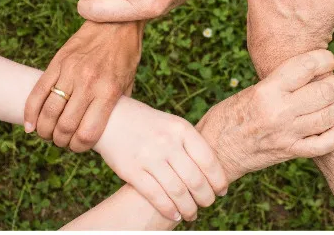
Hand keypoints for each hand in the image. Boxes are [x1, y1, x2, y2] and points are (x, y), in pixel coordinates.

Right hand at [24, 20, 141, 151]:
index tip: (78, 147)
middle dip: (61, 141)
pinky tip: (30, 125)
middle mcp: (88, 83)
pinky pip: (38, 91)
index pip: (87, 133)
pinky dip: (30, 112)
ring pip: (48, 112)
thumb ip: (115, 107)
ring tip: (47, 134)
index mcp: (108, 92)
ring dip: (44, 130)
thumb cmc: (125, 56)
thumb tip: (105, 130)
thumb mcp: (128, 84)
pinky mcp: (57, 62)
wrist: (116, 23)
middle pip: (64, 126)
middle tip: (62, 141)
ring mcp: (70, 72)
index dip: (79, 147)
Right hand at [94, 96, 227, 221]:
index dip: (218, 180)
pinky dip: (169, 209)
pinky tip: (175, 215)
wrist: (111, 118)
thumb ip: (190, 144)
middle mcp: (167, 142)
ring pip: (177, 192)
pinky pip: (156, 196)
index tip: (221, 191)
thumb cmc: (148, 124)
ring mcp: (149, 156)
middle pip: (195, 180)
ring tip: (192, 214)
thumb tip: (213, 173)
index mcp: (182, 129)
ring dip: (189, 208)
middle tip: (207, 204)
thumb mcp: (173, 125)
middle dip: (205, 198)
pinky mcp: (131, 170)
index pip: (209, 161)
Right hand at [196, 49, 333, 181]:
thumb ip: (279, 84)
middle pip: (325, 90)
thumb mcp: (250, 91)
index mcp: (266, 91)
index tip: (329, 59)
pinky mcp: (290, 152)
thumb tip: (310, 73)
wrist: (215, 152)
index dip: (326, 58)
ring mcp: (287, 134)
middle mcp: (279, 111)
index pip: (306, 66)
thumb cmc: (228, 116)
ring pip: (331, 116)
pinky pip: (325, 144)